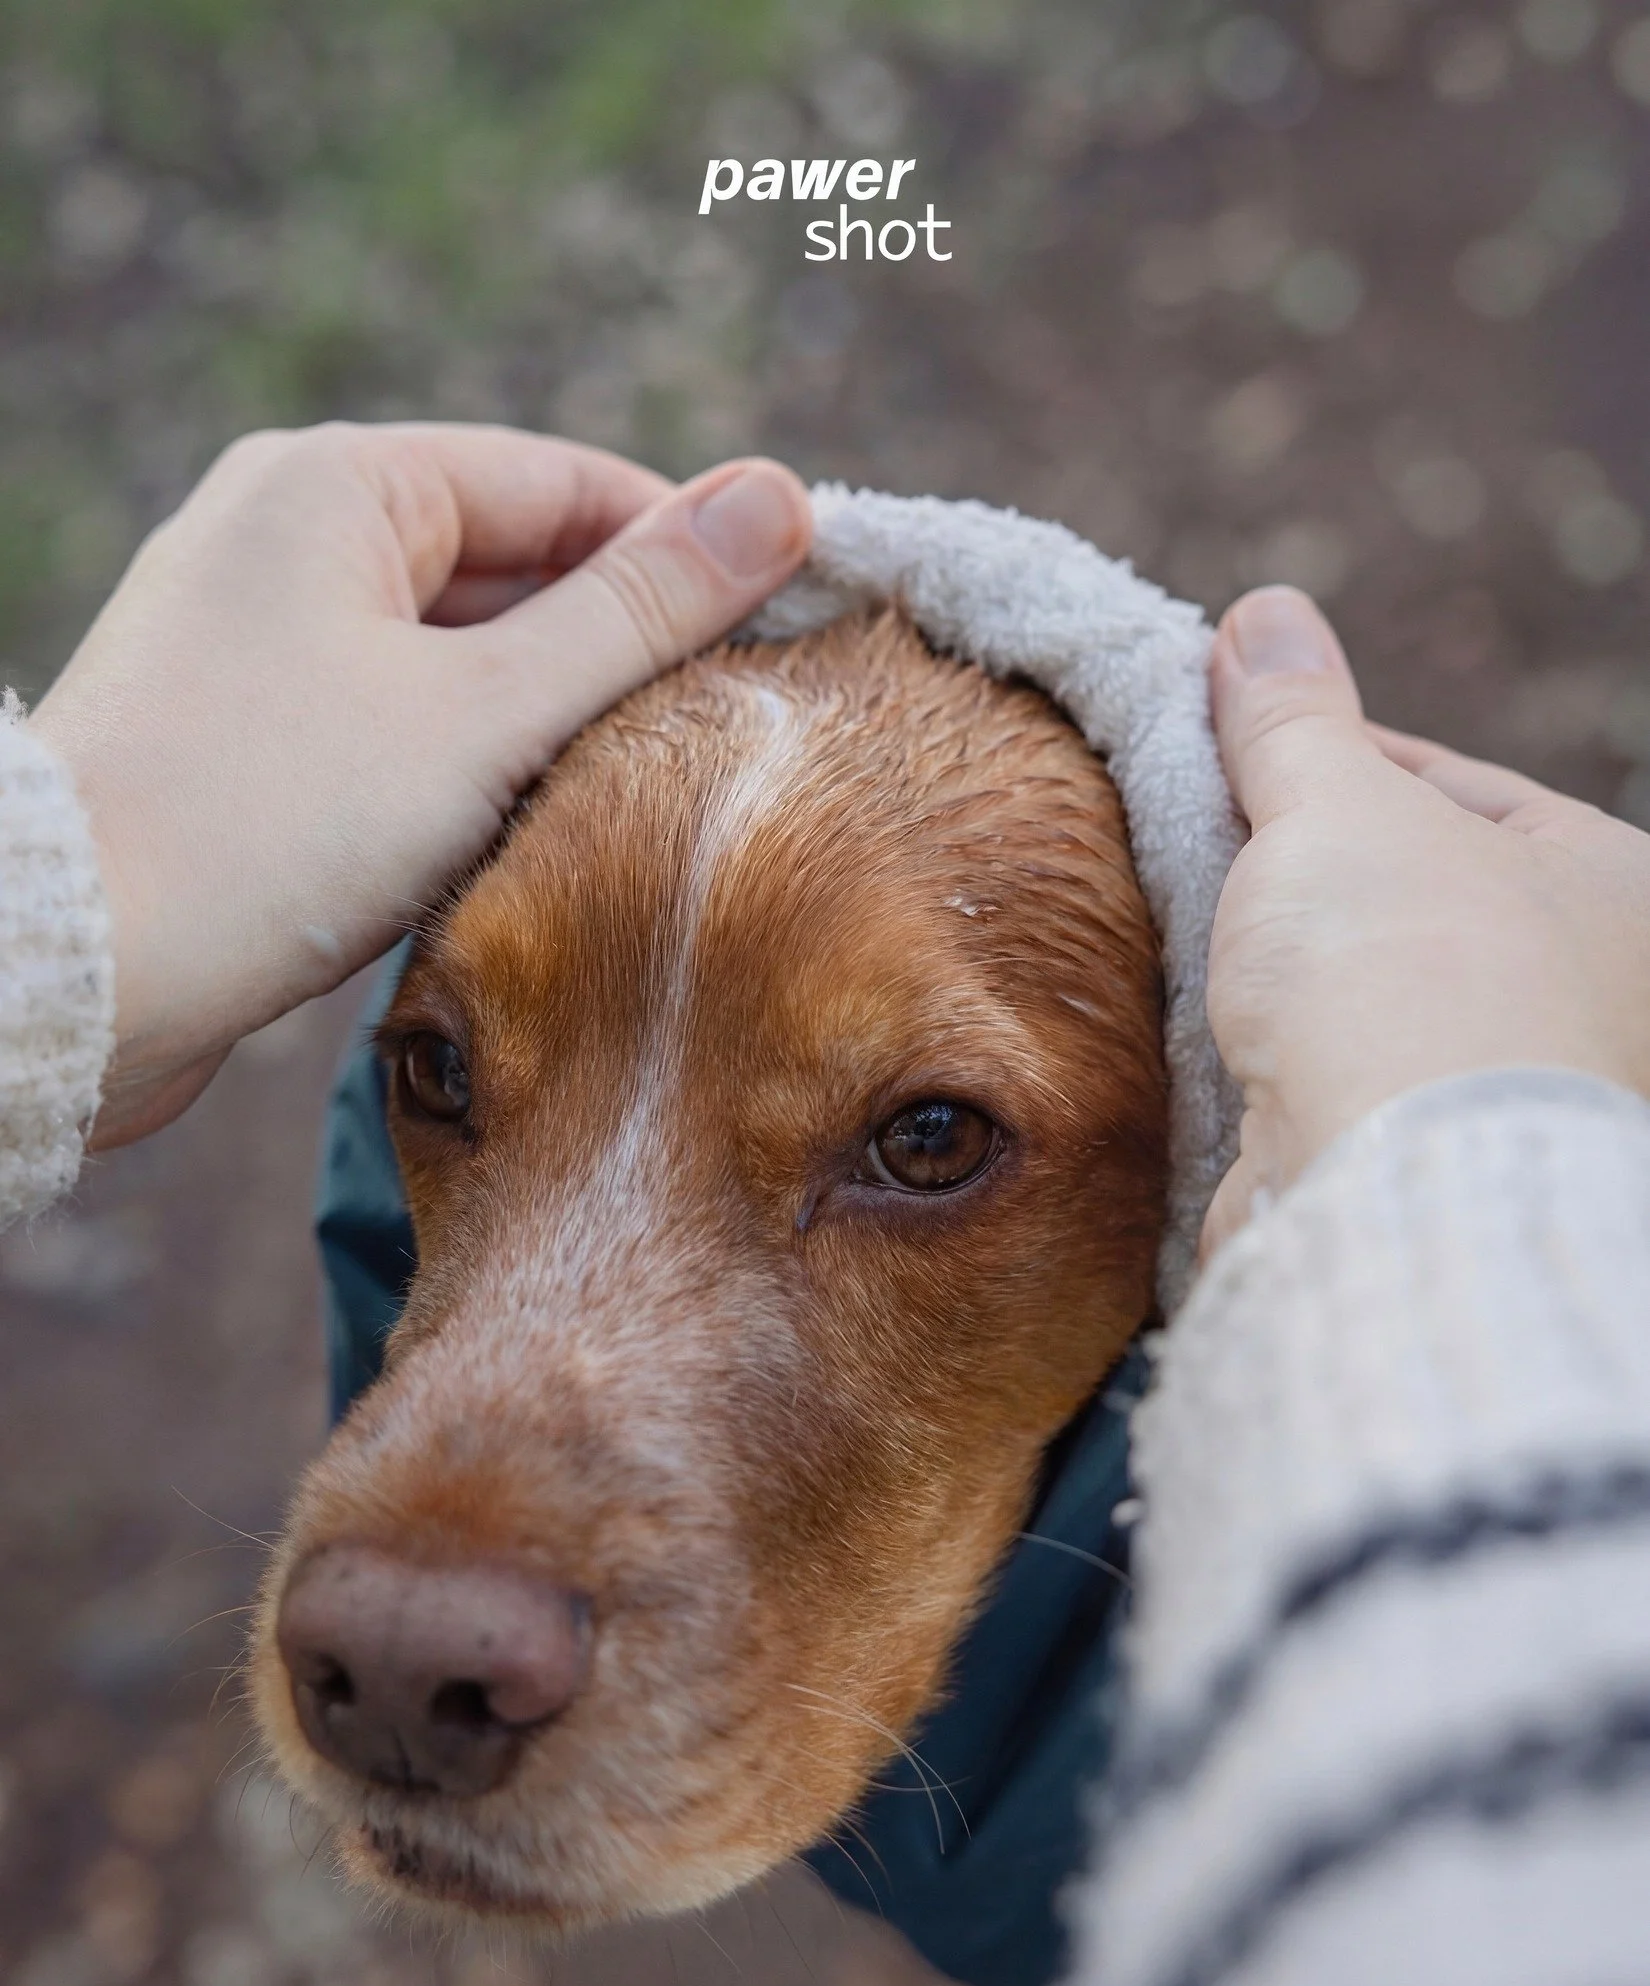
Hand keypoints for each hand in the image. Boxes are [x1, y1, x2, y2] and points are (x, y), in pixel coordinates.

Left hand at [30, 424, 811, 1145]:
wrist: (73, 976)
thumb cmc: (270, 826)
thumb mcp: (487, 713)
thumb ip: (640, 612)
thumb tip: (785, 499)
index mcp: (339, 483)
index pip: (566, 481)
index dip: (687, 550)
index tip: (790, 624)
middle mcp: (289, 539)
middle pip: (514, 565)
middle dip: (620, 642)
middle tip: (734, 727)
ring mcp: (259, 641)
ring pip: (459, 654)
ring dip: (552, 714)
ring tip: (647, 788)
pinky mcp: (245, 737)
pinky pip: (400, 720)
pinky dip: (474, 762)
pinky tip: (531, 830)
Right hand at [1202, 584, 1649, 1253]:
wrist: (1389, 1186)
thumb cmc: (1405, 972)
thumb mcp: (1338, 801)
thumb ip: (1294, 716)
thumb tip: (1265, 614)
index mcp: (1609, 888)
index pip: (1455, 787)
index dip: (1331, 752)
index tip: (1229, 738)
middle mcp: (1581, 993)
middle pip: (1408, 891)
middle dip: (1298, 861)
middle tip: (1196, 822)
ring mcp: (1496, 1088)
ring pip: (1363, 989)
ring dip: (1276, 959)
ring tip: (1193, 919)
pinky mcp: (1413, 1163)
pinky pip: (1333, 1077)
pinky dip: (1270, 1047)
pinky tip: (1206, 1018)